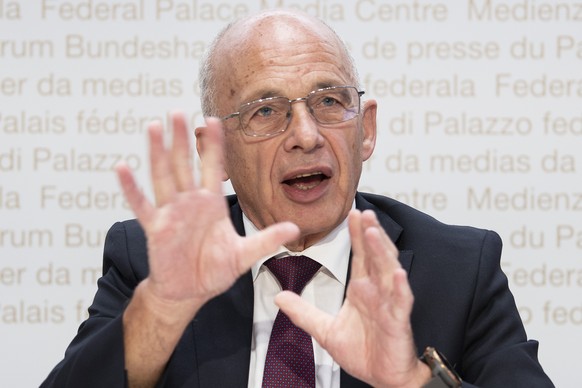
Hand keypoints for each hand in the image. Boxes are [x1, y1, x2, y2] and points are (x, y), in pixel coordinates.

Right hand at [116, 113, 298, 322]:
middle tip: (177, 112)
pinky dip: (132, 188)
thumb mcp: (244, 255)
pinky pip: (142, 205)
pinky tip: (123, 167)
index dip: (214, 145)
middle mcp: (190, 203)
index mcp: (211, 204)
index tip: (215, 120)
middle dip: (183, 139)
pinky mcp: (156, 229)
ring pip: (163, 177)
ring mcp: (171, 213)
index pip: (214, 168)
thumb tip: (294, 229)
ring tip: (154, 128)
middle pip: (185, 164)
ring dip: (158, 153)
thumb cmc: (213, 271)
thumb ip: (266, 240)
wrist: (189, 292)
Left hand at [275, 209, 430, 387]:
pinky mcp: (398, 321)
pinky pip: (400, 301)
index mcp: (362, 290)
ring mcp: (389, 304)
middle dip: (370, 234)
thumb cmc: (362, 352)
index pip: (360, 256)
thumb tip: (279, 297)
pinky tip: (396, 274)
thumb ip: (303, 312)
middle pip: (375, 256)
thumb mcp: (325, 330)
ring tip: (374, 233)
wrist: (381, 378)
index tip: (352, 214)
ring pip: (388, 272)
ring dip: (382, 252)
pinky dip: (399, 287)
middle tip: (363, 213)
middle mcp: (377, 292)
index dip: (357, 235)